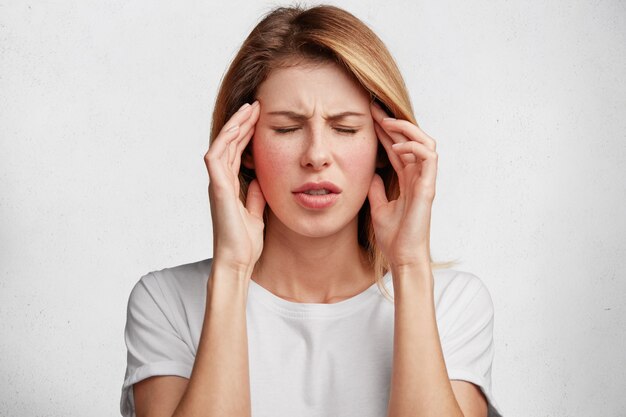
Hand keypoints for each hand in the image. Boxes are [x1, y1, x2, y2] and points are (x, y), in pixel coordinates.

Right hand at [204, 101, 264, 273]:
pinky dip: (224, 141)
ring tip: (250, 109)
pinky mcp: (218, 190)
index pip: (236, 152)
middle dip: (241, 123)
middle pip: (228, 144)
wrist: (237, 261)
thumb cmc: (245, 243)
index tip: (259, 118)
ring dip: (235, 126)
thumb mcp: (256, 212)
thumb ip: (256, 195)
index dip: (246, 134)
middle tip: (256, 105)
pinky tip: (237, 127)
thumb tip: (259, 178)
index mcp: (229, 186)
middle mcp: (220, 182)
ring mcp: (217, 184)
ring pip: (221, 146)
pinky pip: (215, 158)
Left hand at [368, 102, 437, 268]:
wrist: (402, 256)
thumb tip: (369, 173)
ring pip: (426, 142)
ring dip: (407, 129)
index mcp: (408, 180)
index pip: (398, 148)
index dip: (385, 131)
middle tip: (374, 108)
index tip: (369, 118)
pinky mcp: (429, 188)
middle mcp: (418, 177)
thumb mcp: (378, 206)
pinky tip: (396, 146)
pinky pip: (428, 158)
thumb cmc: (394, 237)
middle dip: (393, 122)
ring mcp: (425, 181)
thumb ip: (376, 189)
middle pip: (410, 140)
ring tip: (387, 122)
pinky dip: (414, 147)